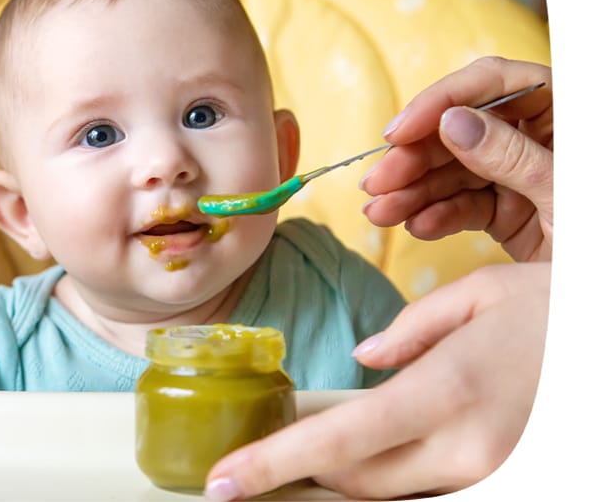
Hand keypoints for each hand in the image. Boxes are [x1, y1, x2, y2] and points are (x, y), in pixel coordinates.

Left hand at [204, 262, 548, 499]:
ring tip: (323, 441)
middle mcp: (465, 448)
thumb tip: (363, 359)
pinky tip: (381, 444)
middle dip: (305, 469)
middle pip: (355, 482)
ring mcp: (487, 474)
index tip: (224, 481)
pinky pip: (427, 489)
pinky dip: (392, 472)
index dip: (272, 466)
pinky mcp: (500, 480)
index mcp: (447, 392)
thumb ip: (409, 331)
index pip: (338, 444)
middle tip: (273, 443)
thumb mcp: (479, 296)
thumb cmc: (554, 311)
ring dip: (349, 474)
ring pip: (390, 494)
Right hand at [361, 56, 551, 261]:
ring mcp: (518, 175)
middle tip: (378, 183)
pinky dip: (436, 218)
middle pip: (460, 130)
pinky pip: (463, 207)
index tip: (399, 131)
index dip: (440, 100)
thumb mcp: (567, 192)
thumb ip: (511, 155)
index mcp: (564, 111)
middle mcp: (536, 137)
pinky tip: (416, 227)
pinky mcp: (507, 213)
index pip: (493, 83)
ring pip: (452, 171)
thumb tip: (452, 122)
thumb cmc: (602, 240)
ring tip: (380, 213)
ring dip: (412, 192)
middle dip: (414, 157)